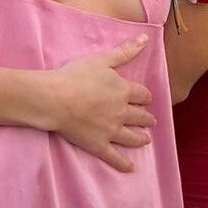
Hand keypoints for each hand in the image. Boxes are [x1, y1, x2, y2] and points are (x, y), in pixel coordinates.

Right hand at [47, 34, 154, 171]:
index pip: (141, 95)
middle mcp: (122, 112)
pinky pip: (114, 157)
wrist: (56, 99)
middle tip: (151, 121)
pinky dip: (123, 163)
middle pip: (140, 116)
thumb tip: (146, 39)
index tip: (146, 99)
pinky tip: (130, 168)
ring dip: (140, 138)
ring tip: (146, 140)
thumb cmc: (76, 76)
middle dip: (146, 118)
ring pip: (132, 137)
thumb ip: (125, 51)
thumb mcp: (102, 59)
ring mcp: (111, 130)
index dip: (145, 97)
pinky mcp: (99, 145)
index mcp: (123, 91)